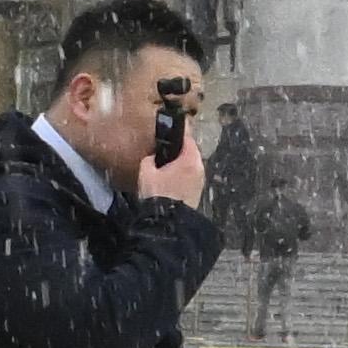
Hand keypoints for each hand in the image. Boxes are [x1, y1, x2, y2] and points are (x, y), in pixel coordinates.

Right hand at [143, 91, 216, 208]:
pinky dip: (183, 173)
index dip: (180, 130)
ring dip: (182, 162)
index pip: (188, 137)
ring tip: (168, 163)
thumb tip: (153, 157)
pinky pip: (191, 176)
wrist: (167, 223)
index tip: (176, 123)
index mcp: (190, 159)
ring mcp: (200, 181)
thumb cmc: (157, 194)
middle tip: (167, 146)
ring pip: (191, 164)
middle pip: (191, 151)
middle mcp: (199, 168)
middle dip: (180, 148)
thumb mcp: (146, 172)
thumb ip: (149, 159)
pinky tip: (171, 177)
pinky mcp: (197, 192)